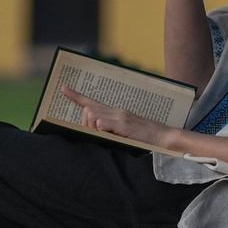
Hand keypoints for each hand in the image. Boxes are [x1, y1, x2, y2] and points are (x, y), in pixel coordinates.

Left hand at [61, 86, 179, 151]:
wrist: (164, 137)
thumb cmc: (144, 138)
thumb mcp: (124, 133)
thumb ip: (109, 130)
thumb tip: (93, 132)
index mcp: (115, 112)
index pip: (92, 102)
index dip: (76, 96)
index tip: (63, 89)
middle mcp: (116, 111)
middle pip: (88, 110)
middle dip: (85, 123)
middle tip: (96, 135)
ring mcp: (119, 116)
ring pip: (92, 115)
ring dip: (93, 127)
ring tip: (107, 136)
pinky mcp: (123, 123)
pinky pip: (101, 124)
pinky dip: (102, 131)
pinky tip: (113, 136)